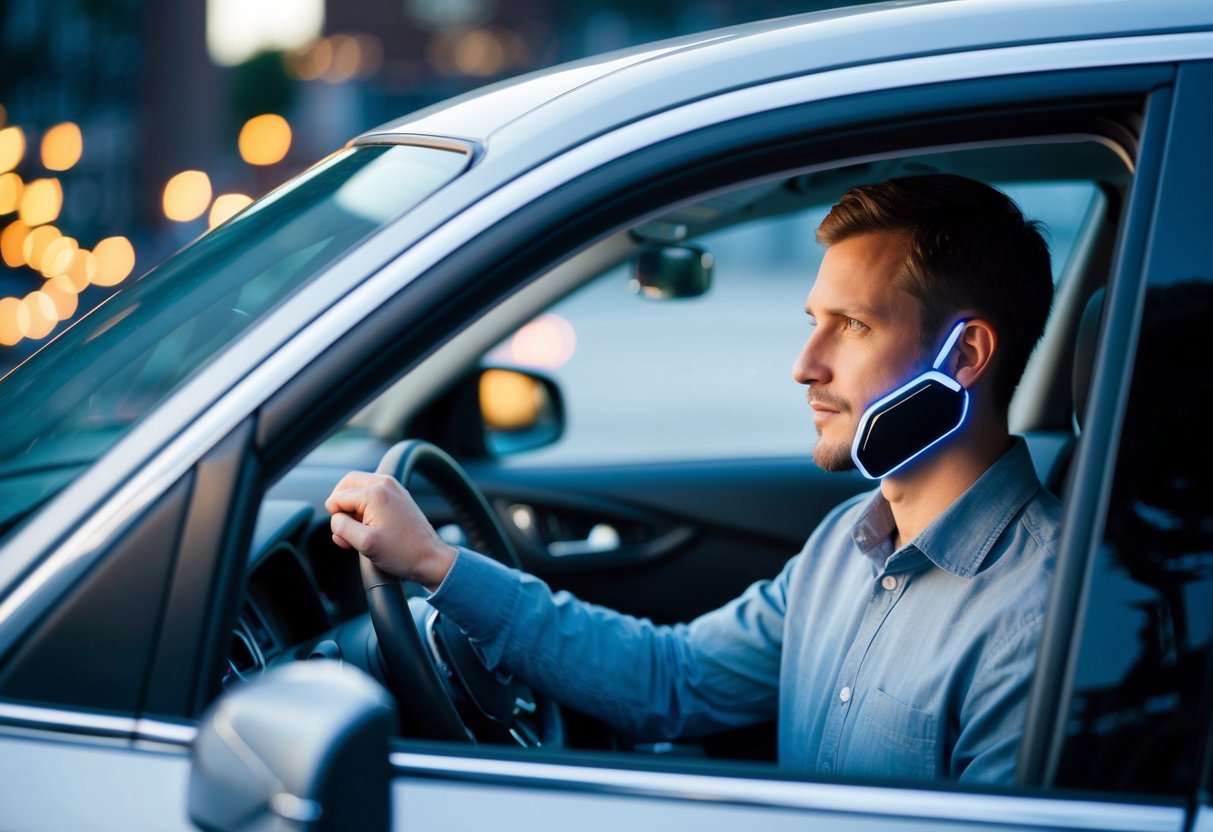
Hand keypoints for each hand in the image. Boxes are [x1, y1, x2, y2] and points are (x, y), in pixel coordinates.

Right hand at [325, 471, 457, 590]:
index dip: (336, 520)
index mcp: (375, 493)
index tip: (347, 538)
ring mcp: (394, 488)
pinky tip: (371, 528)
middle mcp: (385, 483)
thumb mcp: (364, 543)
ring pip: (358, 489)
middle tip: (348, 529)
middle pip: (346, 484)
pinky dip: (366, 509)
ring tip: (361, 532)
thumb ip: (341, 527)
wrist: (430, 558)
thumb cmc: (402, 553)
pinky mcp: (398, 496)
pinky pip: (372, 494)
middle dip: (342, 507)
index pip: (336, 498)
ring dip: (353, 509)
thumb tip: (335, 516)